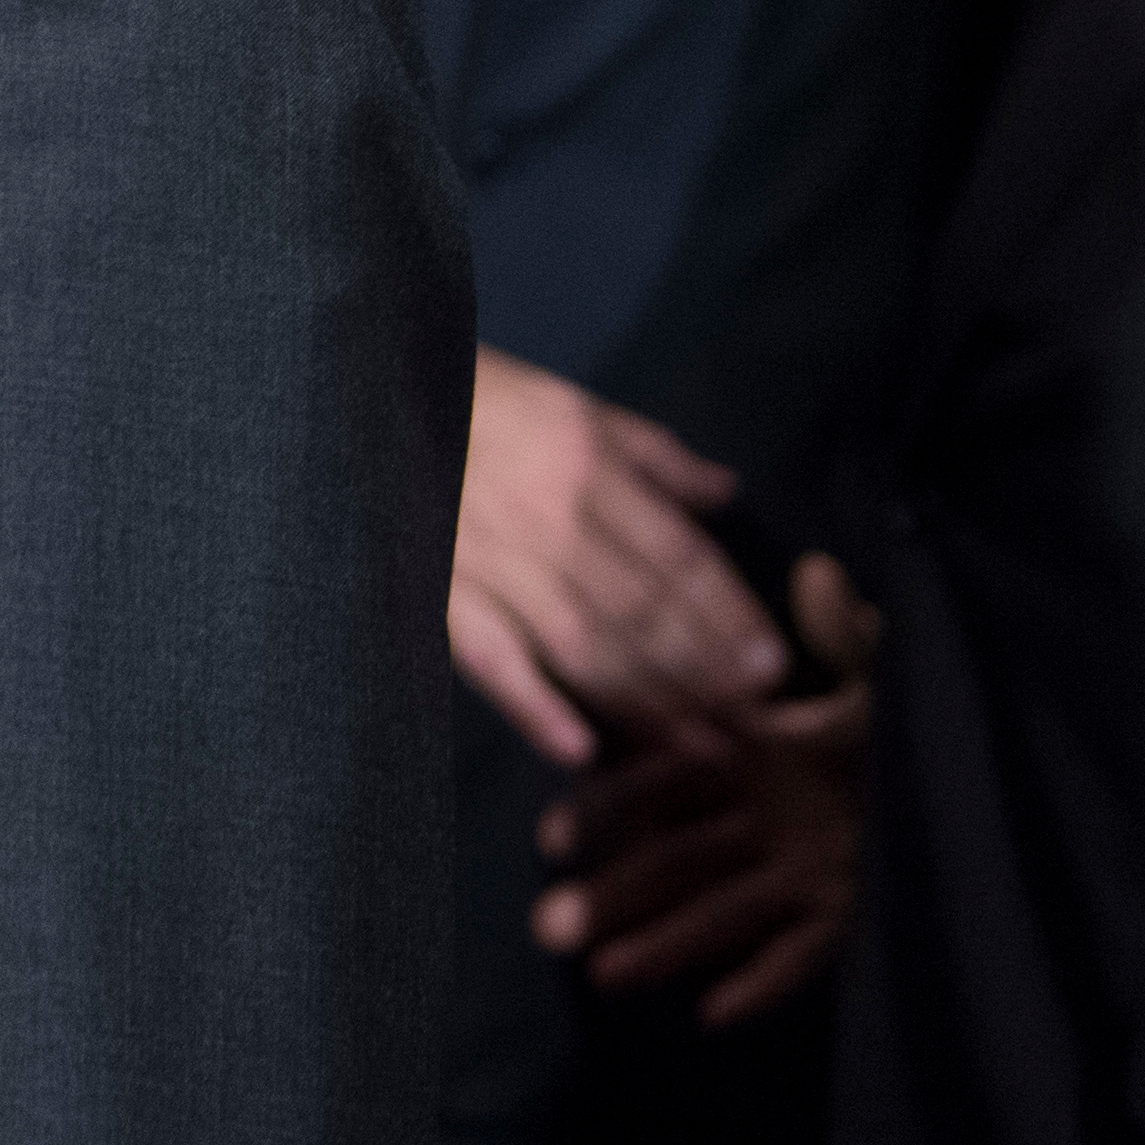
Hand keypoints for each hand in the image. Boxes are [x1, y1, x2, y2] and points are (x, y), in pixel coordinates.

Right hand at [447, 347, 786, 765]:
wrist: (374, 394)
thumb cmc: (487, 404)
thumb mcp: (579, 408)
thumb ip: (656, 456)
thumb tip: (728, 492)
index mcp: (588, 466)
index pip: (676, 555)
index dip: (727, 615)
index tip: (770, 666)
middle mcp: (546, 517)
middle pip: (639, 612)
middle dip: (701, 673)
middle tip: (752, 725)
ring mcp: (488, 560)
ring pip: (580, 644)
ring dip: (644, 702)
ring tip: (697, 748)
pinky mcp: (437, 592)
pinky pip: (489, 659)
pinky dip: (531, 706)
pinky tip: (578, 750)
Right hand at [534, 553, 881, 1026]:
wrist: (992, 785)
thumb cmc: (918, 725)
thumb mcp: (885, 676)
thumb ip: (845, 635)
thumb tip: (817, 572)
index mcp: (757, 756)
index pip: (667, 779)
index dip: (611, 807)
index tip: (553, 837)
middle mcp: (763, 820)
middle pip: (675, 860)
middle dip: (613, 893)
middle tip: (551, 930)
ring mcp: (800, 874)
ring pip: (720, 912)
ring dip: (664, 945)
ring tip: (604, 977)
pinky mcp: (846, 918)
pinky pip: (800, 956)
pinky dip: (761, 982)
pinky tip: (714, 1012)